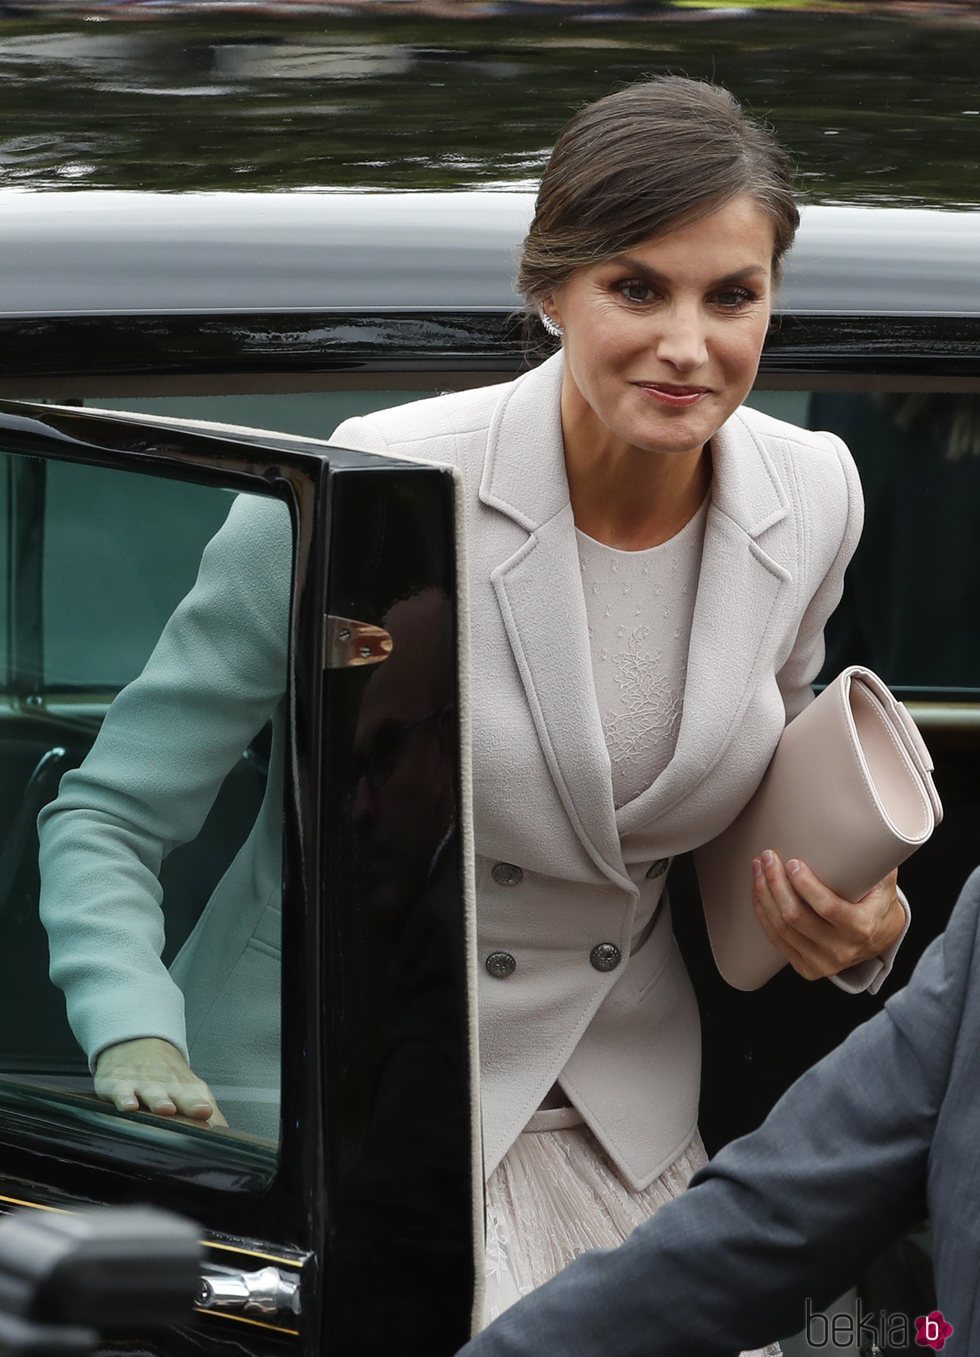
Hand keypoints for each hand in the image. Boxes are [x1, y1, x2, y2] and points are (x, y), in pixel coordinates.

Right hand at [94, 1037, 226, 1125]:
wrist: (136, 1044)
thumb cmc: (165, 1075)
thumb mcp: (189, 1088)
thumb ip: (208, 1112)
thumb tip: (226, 1134)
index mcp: (186, 1088)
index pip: (201, 1098)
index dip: (210, 1109)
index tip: (217, 1117)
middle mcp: (166, 1085)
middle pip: (180, 1093)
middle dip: (190, 1103)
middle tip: (201, 1112)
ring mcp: (143, 1084)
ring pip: (152, 1091)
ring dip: (160, 1099)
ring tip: (166, 1109)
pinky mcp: (118, 1083)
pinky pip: (121, 1091)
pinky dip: (124, 1097)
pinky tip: (128, 1106)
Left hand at [752, 850, 903, 980]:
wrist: (880, 937)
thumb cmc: (878, 900)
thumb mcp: (884, 880)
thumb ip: (875, 857)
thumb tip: (866, 822)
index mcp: (862, 928)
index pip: (828, 908)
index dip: (806, 886)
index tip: (792, 863)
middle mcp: (841, 950)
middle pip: (796, 917)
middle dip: (775, 884)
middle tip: (767, 857)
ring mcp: (822, 963)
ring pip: (781, 928)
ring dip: (764, 895)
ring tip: (758, 868)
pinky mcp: (806, 967)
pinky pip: (776, 940)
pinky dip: (763, 913)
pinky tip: (759, 891)